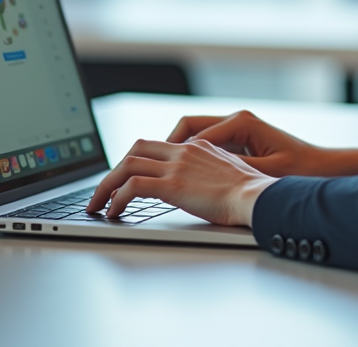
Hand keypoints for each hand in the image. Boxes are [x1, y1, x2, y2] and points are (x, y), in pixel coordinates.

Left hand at [85, 138, 276, 226]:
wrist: (258, 196)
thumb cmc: (250, 192)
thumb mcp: (228, 173)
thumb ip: (208, 172)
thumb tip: (197, 187)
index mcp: (197, 146)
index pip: (157, 145)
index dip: (137, 160)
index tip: (126, 177)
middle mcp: (184, 151)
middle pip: (137, 149)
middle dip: (116, 169)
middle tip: (105, 189)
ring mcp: (176, 166)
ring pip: (128, 166)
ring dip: (108, 185)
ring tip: (99, 204)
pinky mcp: (172, 185)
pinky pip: (133, 187)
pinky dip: (117, 198)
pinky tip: (114, 211)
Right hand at [167, 110, 357, 177]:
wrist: (324, 168)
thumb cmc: (301, 169)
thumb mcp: (265, 171)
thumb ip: (232, 168)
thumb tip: (202, 170)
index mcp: (240, 122)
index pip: (192, 130)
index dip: (171, 150)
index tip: (155, 167)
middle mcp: (236, 120)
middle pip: (187, 127)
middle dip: (167, 147)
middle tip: (149, 168)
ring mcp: (236, 129)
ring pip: (194, 135)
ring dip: (178, 153)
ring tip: (162, 173)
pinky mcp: (239, 141)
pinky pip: (207, 145)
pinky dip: (192, 157)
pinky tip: (185, 176)